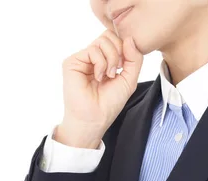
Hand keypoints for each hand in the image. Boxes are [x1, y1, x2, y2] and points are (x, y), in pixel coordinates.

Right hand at [57, 29, 143, 148]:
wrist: (94, 119)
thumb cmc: (109, 104)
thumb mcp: (129, 79)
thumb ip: (134, 58)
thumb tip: (130, 38)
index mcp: (105, 60)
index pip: (116, 39)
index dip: (125, 48)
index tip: (125, 66)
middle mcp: (92, 57)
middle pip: (110, 35)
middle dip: (119, 51)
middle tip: (117, 70)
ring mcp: (82, 59)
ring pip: (103, 40)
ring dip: (111, 59)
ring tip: (108, 76)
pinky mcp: (72, 62)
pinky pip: (93, 50)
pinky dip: (100, 64)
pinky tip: (98, 77)